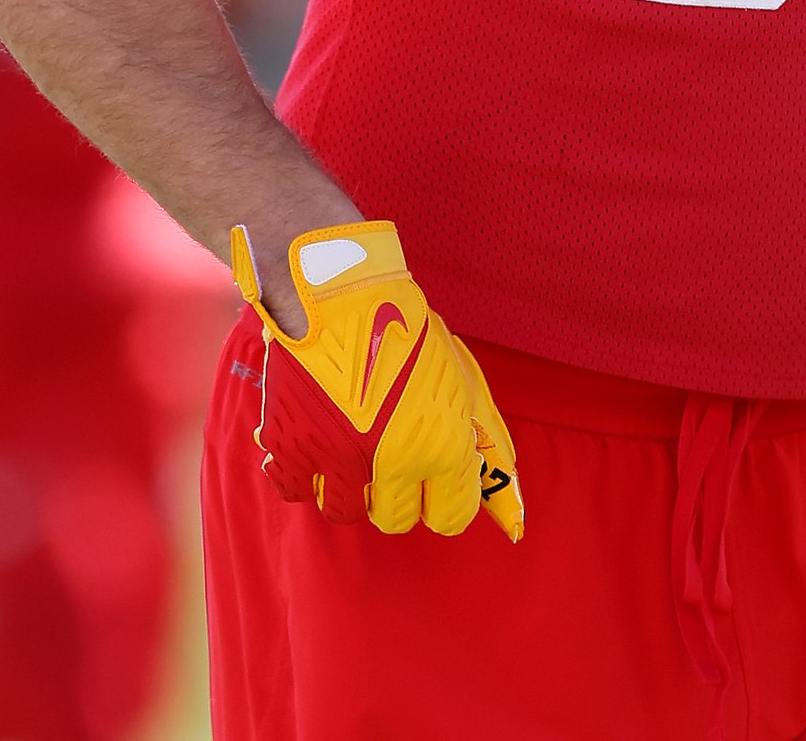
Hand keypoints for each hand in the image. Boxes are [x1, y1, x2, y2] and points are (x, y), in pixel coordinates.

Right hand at [228, 220, 521, 539]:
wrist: (336, 286)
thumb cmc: (405, 329)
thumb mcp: (461, 383)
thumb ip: (488, 448)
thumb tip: (514, 521)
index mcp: (443, 446)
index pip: (450, 516)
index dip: (442, 494)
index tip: (430, 476)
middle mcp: (393, 460)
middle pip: (395, 518)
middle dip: (395, 490)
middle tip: (384, 452)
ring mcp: (338, 455)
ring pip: (344, 510)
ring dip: (348, 485)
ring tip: (346, 444)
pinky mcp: (291, 443)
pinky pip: (293, 489)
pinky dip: (299, 474)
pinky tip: (310, 443)